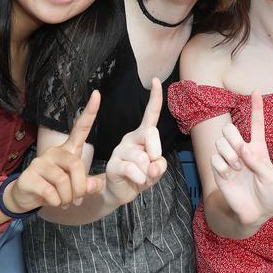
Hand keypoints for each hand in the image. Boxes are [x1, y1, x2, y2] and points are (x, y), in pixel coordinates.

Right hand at [6, 91, 103, 211]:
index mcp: (69, 149)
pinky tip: (53, 202)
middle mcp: (54, 151)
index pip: (81, 128)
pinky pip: (50, 192)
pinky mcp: (28, 176)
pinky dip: (56, 201)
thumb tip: (92, 186)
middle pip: (76, 165)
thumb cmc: (56, 188)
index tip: (98, 93)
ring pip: (63, 181)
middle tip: (77, 199)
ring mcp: (40, 162)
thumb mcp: (76, 186)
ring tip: (65, 202)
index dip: (90, 112)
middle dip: (80, 187)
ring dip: (68, 197)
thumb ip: (89, 185)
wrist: (26, 197)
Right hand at [105, 78, 167, 204]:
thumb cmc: (142, 176)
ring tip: (143, 178)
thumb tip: (153, 165)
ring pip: (142, 157)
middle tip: (153, 167)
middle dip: (157, 152)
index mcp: (142, 135)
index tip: (155, 80)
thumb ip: (159, 166)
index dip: (155, 98)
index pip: (150, 114)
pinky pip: (132, 168)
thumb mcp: (157, 170)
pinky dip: (140, 178)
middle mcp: (130, 138)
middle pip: (151, 134)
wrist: (123, 192)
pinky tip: (138, 181)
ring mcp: (120, 149)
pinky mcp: (112, 164)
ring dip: (148, 172)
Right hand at [211, 91, 272, 226]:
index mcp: (258, 147)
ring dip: (229, 154)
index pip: (256, 123)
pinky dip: (223, 166)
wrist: (257, 212)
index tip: (256, 91)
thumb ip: (258, 161)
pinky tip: (230, 175)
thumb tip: (242, 149)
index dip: (257, 107)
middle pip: (229, 129)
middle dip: (233, 138)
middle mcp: (242, 150)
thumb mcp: (271, 177)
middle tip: (241, 154)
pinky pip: (215, 159)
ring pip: (220, 142)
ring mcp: (229, 159)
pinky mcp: (220, 170)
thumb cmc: (269, 193)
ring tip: (237, 167)